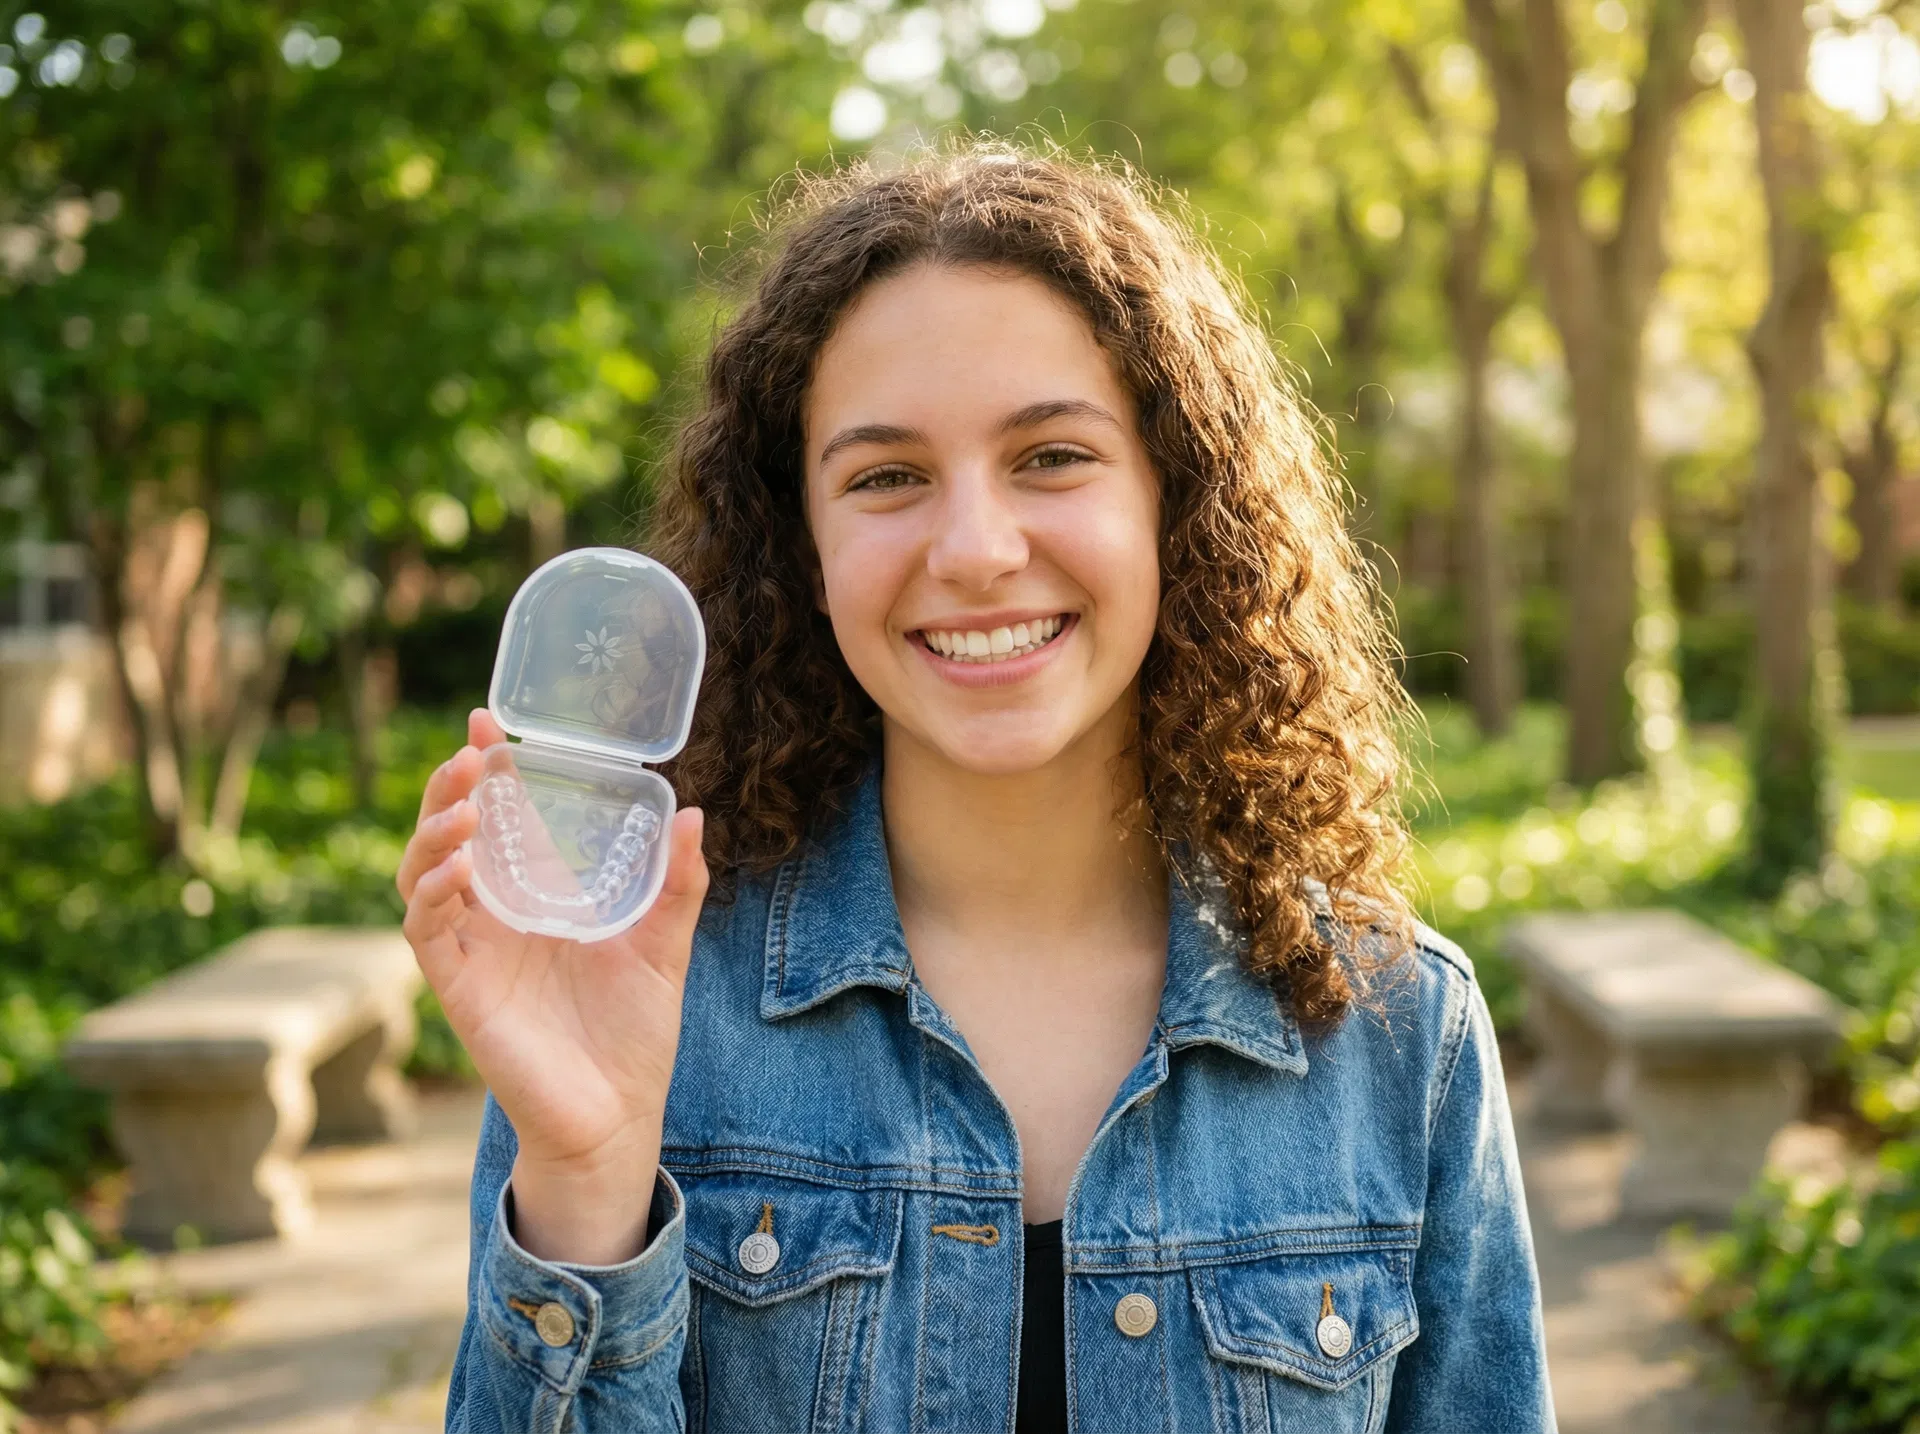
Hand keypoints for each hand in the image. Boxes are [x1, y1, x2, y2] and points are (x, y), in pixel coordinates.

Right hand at [397, 708, 709, 1262]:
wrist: (618, 1117)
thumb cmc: (634, 1034)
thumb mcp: (666, 946)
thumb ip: (679, 884)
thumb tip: (693, 815)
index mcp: (540, 896)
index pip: (503, 818)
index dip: (489, 770)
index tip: (487, 721)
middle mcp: (497, 916)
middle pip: (450, 835)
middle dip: (450, 789)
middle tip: (471, 753)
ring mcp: (472, 951)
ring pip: (424, 875)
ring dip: (434, 835)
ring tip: (463, 807)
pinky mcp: (459, 990)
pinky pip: (425, 932)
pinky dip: (432, 895)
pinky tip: (458, 871)